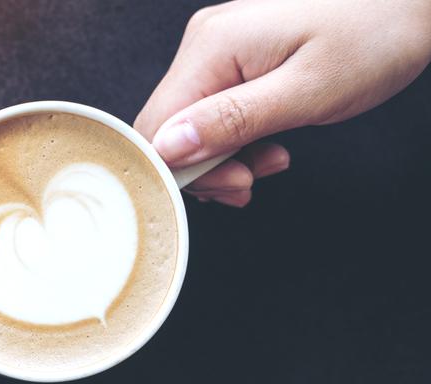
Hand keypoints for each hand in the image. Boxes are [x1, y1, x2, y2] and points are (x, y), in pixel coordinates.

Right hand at [135, 0, 430, 205]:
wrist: (411, 2)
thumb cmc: (374, 37)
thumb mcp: (305, 92)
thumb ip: (232, 121)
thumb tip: (168, 147)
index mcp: (211, 48)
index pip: (157, 127)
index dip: (180, 170)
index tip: (229, 187)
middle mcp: (203, 44)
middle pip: (168, 128)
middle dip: (205, 168)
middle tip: (250, 184)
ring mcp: (216, 48)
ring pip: (189, 125)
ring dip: (223, 157)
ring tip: (269, 163)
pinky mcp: (233, 57)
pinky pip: (211, 110)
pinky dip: (234, 138)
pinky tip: (267, 144)